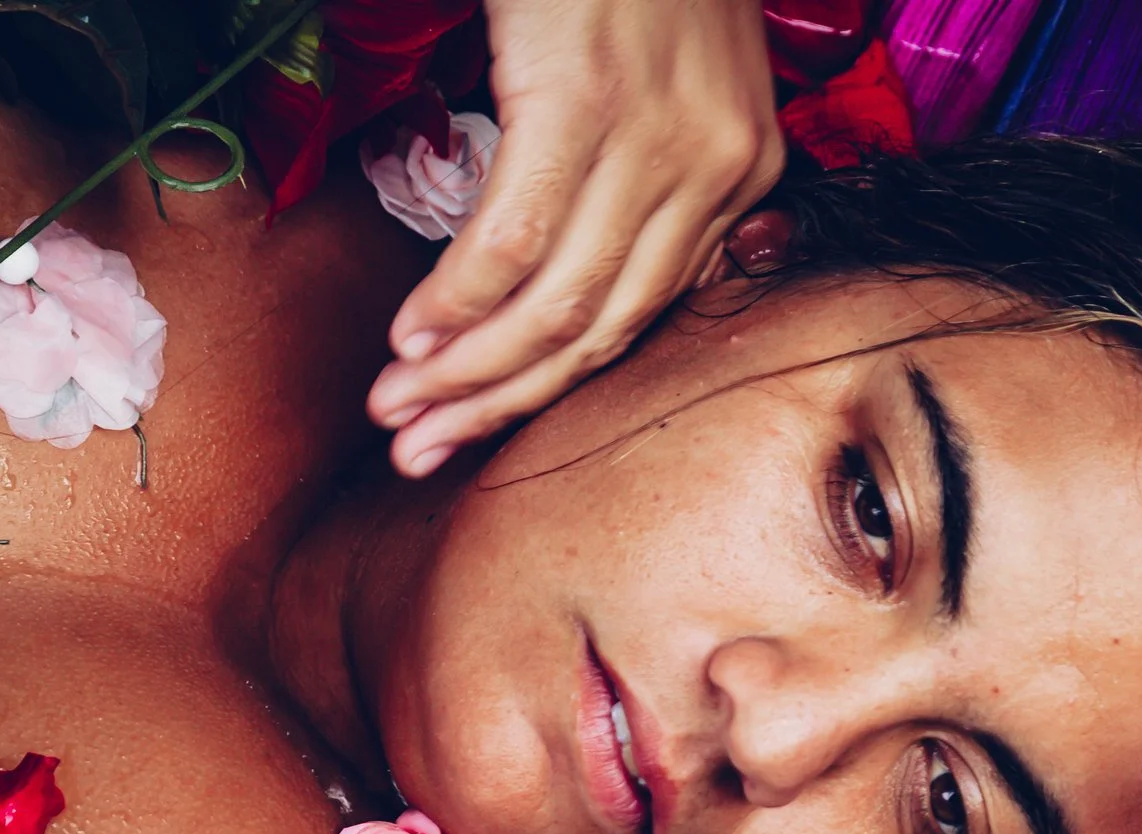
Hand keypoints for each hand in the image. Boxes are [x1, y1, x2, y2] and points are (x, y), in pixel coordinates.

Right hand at [366, 0, 786, 475]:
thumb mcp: (667, 74)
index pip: (644, 316)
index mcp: (742, 169)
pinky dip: (460, 298)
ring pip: (560, 303)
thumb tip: (565, 262)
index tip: (476, 428)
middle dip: (501, 405)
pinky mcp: (591, 102)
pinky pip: (519, 238)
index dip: (551, 387)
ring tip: (399, 410)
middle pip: (601, 331)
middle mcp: (716, 169)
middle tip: (420, 451)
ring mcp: (660, 140)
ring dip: (468, 369)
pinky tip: (413, 335)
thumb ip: (643, 168)